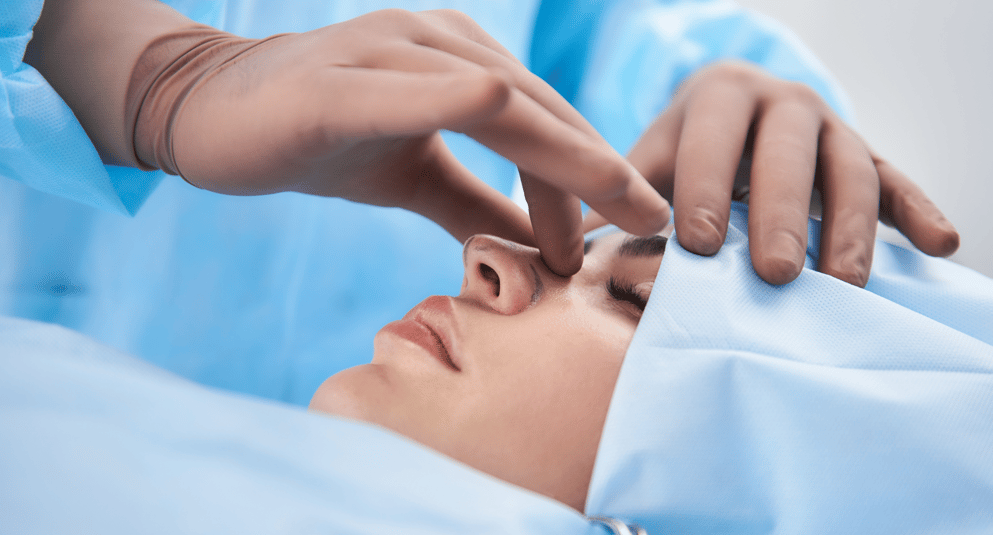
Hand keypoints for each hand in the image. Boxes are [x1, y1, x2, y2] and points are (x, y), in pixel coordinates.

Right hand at [28, 1, 668, 275]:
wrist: (209, 113)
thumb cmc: (319, 137)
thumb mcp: (417, 178)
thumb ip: (479, 206)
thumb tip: (541, 250)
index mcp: (461, 60)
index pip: (547, 122)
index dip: (595, 177)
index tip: (633, 233)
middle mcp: (439, 42)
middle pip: (541, 112)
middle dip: (601, 175)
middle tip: (651, 231)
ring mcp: (391, 51)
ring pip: (502, 103)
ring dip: (559, 166)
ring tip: (593, 235)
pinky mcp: (341, 82)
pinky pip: (423, 91)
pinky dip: (472, 111)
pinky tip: (510, 129)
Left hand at [584, 61, 958, 285]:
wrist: (738, 112)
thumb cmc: (685, 153)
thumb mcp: (651, 163)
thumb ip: (619, 203)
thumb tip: (565, 260)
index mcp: (718, 96)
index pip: (711, 138)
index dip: (704, 187)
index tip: (696, 244)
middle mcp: (782, 102)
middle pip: (788, 154)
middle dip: (780, 215)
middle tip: (774, 275)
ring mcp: (833, 126)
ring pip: (849, 170)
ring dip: (850, 227)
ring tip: (844, 285)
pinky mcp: (868, 154)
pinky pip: (897, 179)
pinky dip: (919, 209)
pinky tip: (942, 245)